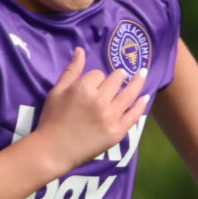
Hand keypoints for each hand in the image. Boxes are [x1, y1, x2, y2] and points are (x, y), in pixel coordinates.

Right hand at [33, 47, 151, 173]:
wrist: (55, 149)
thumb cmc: (53, 118)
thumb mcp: (57, 91)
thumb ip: (71, 70)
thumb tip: (81, 50)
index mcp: (83, 88)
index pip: (98, 74)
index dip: (95, 77)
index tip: (93, 83)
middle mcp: (100, 100)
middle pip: (116, 81)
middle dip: (118, 76)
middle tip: (122, 73)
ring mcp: (111, 116)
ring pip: (130, 94)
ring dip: (138, 82)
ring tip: (143, 73)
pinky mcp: (119, 131)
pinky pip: (134, 114)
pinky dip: (141, 104)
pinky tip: (145, 97)